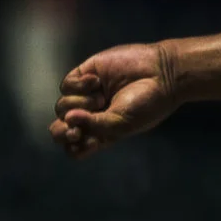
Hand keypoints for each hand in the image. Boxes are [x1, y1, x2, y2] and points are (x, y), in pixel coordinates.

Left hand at [50, 42, 178, 158]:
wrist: (161, 74)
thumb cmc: (146, 104)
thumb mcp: (121, 124)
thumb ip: (93, 125)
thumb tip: (67, 118)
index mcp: (100, 134)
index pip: (72, 146)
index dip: (70, 145)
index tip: (81, 138)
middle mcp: (91, 116)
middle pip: (60, 128)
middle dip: (63, 130)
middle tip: (76, 127)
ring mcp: (86, 96)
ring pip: (61, 106)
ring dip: (79, 104)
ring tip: (101, 97)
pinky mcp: (85, 75)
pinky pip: (66, 85)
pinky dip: (78, 85)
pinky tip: (95, 81)